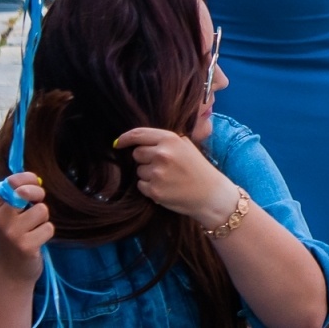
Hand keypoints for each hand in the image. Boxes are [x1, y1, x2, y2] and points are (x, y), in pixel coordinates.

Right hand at [0, 173, 48, 289]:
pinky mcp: (25, 246)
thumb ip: (17, 198)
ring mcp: (10, 233)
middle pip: (26, 192)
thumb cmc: (10, 240)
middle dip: (37, 194)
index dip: (27, 179)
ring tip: (30, 231)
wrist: (7, 275)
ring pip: (41, 210)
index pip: (10, 183)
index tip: (34, 182)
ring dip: (41, 220)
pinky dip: (45, 234)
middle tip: (35, 202)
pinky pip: (48, 228)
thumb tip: (36, 181)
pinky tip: (33, 243)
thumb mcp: (6, 217)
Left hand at [114, 129, 235, 230]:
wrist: (210, 194)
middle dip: (145, 159)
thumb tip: (137, 140)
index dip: (124, 138)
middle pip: (137, 154)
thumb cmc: (198, 168)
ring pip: (139, 171)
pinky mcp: (154, 191)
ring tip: (168, 178)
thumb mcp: (186, 146)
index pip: (138, 134)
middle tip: (163, 165)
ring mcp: (157, 173)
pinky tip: (166, 187)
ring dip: (148, 174)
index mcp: (170, 139)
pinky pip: (141, 185)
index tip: (118, 143)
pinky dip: (150, 187)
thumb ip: (166, 141)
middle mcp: (162, 154)